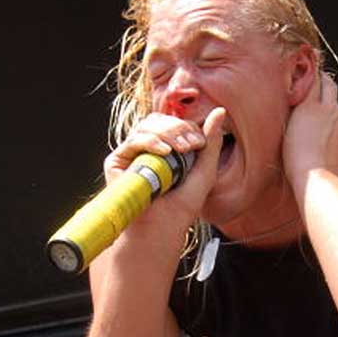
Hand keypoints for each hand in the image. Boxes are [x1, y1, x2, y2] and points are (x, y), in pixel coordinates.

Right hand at [103, 108, 224, 227]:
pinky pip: (132, 141)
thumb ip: (211, 140)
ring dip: (166, 133)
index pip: (175, 123)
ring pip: (146, 126)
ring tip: (178, 150)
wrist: (164, 226)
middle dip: (178, 128)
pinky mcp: (117, 162)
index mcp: (168, 148)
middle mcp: (148, 149)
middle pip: (159, 120)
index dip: (187, 127)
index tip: (200, 143)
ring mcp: (132, 154)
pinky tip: (164, 151)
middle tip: (190, 145)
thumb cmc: (184, 204)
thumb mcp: (206, 169)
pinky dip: (150, 141)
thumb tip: (220, 110)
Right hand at [283, 73, 337, 186]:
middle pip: (330, 87)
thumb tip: (306, 104)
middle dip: (325, 88)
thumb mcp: (290, 134)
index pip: (314, 80)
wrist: (323, 182)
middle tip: (320, 98)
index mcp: (309, 106)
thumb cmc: (300, 165)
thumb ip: (301, 113)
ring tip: (328, 140)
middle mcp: (332, 107)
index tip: (312, 77)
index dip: (313, 78)